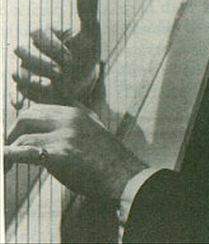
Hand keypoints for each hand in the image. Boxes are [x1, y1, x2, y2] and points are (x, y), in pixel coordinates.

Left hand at [4, 103, 144, 199]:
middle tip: (8, 150)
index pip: (38, 107)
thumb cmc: (106, 159)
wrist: (124, 174)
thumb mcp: (92, 130)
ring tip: (6, 166)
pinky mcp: (62, 154)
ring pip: (23, 134)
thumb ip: (73, 124)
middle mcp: (70, 118)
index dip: (20, 120)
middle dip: (11, 134)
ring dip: (8, 150)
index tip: (10, 133)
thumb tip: (48, 129)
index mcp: (75, 112)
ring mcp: (66, 134)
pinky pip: (26, 151)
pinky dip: (10, 156)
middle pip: (26, 116)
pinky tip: (5, 163)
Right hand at [13, 0, 100, 104]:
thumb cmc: (85, 53)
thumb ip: (88, 11)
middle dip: (45, 64)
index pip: (39, 36)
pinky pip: (18, 95)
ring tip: (54, 85)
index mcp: (43, 35)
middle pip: (24, 55)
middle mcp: (30, 52)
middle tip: (63, 72)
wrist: (85, 80)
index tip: (73, 58)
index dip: (56, 48)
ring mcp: (25, 72)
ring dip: (35, 83)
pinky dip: (25, 99)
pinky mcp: (26, 91)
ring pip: (19, 76)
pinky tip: (37, 101)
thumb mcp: (90, 34)